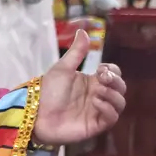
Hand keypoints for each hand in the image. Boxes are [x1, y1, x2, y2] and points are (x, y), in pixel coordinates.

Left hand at [34, 30, 126, 144]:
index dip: (113, 71)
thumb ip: (76, 52)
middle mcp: (97, 95)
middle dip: (116, 81)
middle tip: (102, 78)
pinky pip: (112, 118)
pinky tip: (96, 102)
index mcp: (91, 82)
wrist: (35, 112)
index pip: (114, 74)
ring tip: (96, 92)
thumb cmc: (47, 90)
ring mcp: (98, 111)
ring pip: (120, 103)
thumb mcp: (62, 68)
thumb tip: (83, 30)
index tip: (101, 69)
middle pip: (120, 87)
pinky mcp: (96, 125)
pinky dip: (108, 109)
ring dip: (113, 95)